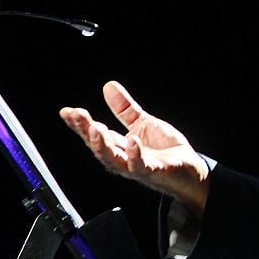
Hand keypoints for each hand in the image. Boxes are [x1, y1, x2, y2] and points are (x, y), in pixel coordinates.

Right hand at [59, 80, 209, 216]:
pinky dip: (135, 154)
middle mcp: (123, 158)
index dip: (79, 124)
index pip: (94, 134)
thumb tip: (109, 86)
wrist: (191, 170)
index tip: (67, 112)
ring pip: (113, 159)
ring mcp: (137, 166)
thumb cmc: (165, 151)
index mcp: (118, 146)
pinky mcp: (154, 171)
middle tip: (77, 116)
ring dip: (103, 145)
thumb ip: (125, 108)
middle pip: (98, 146)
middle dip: (85, 131)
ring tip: (95, 128)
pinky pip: (140, 165)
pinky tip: (132, 141)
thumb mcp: (143, 123)